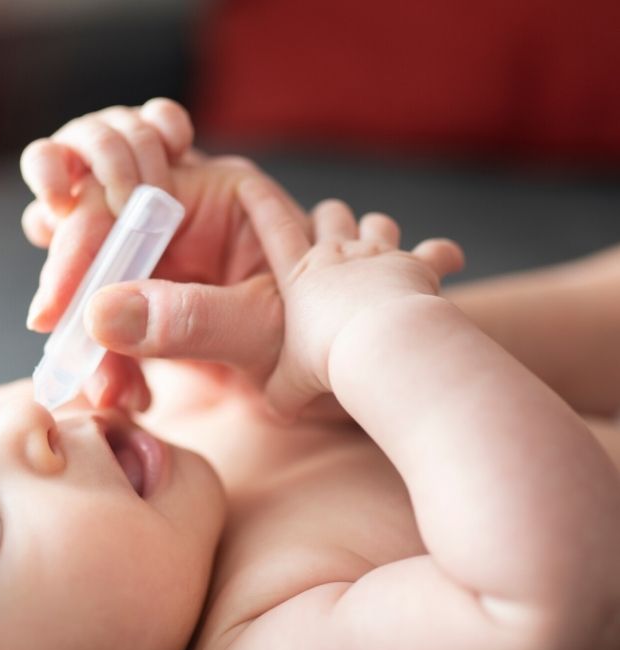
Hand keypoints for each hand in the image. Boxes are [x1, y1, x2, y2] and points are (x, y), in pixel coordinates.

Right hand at [20, 99, 307, 411]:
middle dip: (80, 309)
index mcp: (209, 194)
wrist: (362, 364)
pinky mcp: (165, 306)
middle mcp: (183, 221)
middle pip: (100, 249)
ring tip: (112, 393)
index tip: (52, 314)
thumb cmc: (330, 330)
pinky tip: (126, 396)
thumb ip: (188, 317)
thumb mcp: (262, 323)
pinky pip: (122, 329)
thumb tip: (102, 316)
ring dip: (97, 347)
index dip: (78, 257)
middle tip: (70, 361)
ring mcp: (172, 263)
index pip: (119, 206)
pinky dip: (118, 364)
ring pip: (104, 293)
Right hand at [237, 178, 465, 420]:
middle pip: (330, 212)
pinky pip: (436, 250)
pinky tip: (450, 260)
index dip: (259, 201)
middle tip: (328, 230)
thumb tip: (278, 414)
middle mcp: (337, 252)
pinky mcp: (415, 265)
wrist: (380, 345)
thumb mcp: (288, 384)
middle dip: (328, 217)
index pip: (272, 225)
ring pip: (377, 221)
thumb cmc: (326, 362)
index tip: (249, 184)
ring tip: (381, 245)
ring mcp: (379, 254)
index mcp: (300, 273)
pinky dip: (443, 254)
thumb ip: (281, 394)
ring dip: (378, 230)